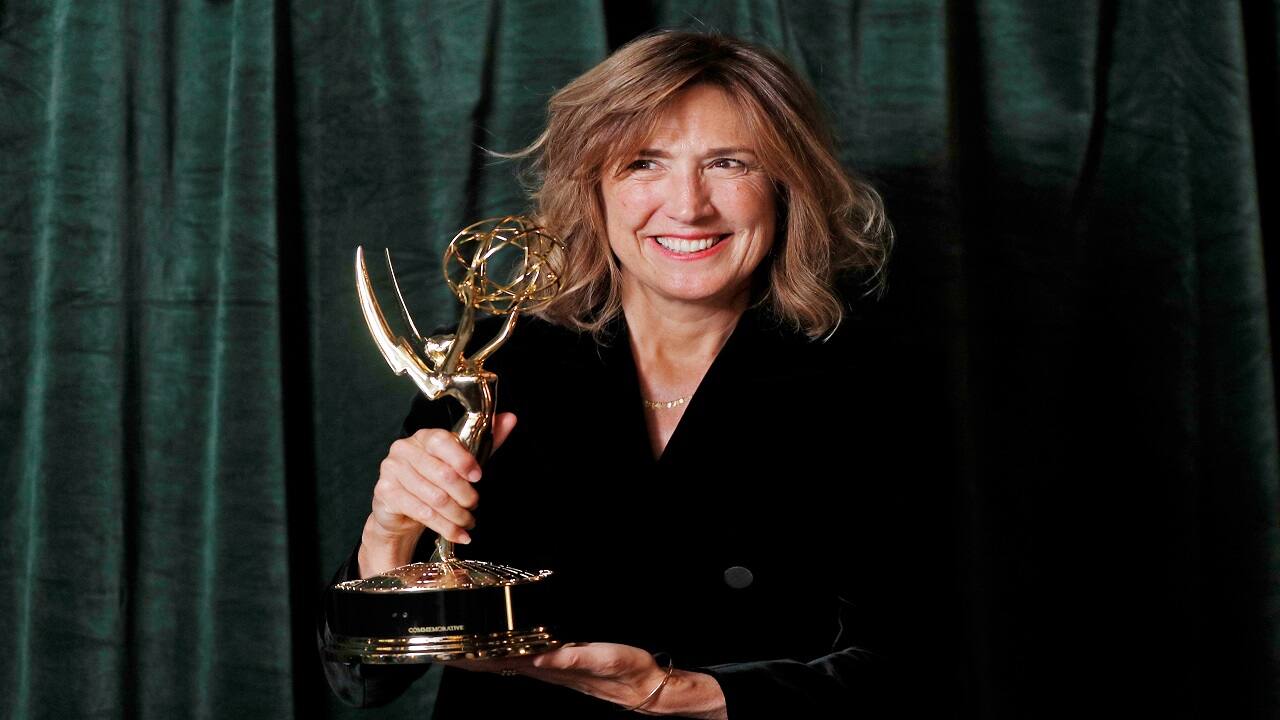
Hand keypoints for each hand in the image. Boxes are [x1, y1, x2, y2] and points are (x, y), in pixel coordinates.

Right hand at [358, 412, 517, 576]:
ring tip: (468, 521)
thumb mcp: (462, 461)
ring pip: (434, 497)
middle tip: (474, 505)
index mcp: (425, 437)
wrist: (401, 509)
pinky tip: (457, 533)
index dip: (463, 460)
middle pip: (442, 474)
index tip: (478, 477)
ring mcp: (392, 470)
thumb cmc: (433, 481)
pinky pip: (421, 512)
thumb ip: (486, 441)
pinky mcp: (386, 493)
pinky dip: (444, 527)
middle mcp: (405, 449)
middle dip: (465, 495)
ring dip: (457, 515)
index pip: (443, 442)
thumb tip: (510, 419)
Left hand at [446, 643, 726, 717]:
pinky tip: (500, 642)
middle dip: (465, 654)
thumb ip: (567, 658)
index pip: (498, 660)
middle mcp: (541, 666)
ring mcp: (549, 665)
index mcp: (546, 665)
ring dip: (481, 651)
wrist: (642, 684)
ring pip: (505, 658)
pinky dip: (506, 647)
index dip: (471, 656)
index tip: (444, 649)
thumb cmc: (621, 671)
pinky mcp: (560, 660)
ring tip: (457, 643)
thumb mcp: (596, 658)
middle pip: (494, 660)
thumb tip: (537, 656)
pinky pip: (524, 653)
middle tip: (436, 643)